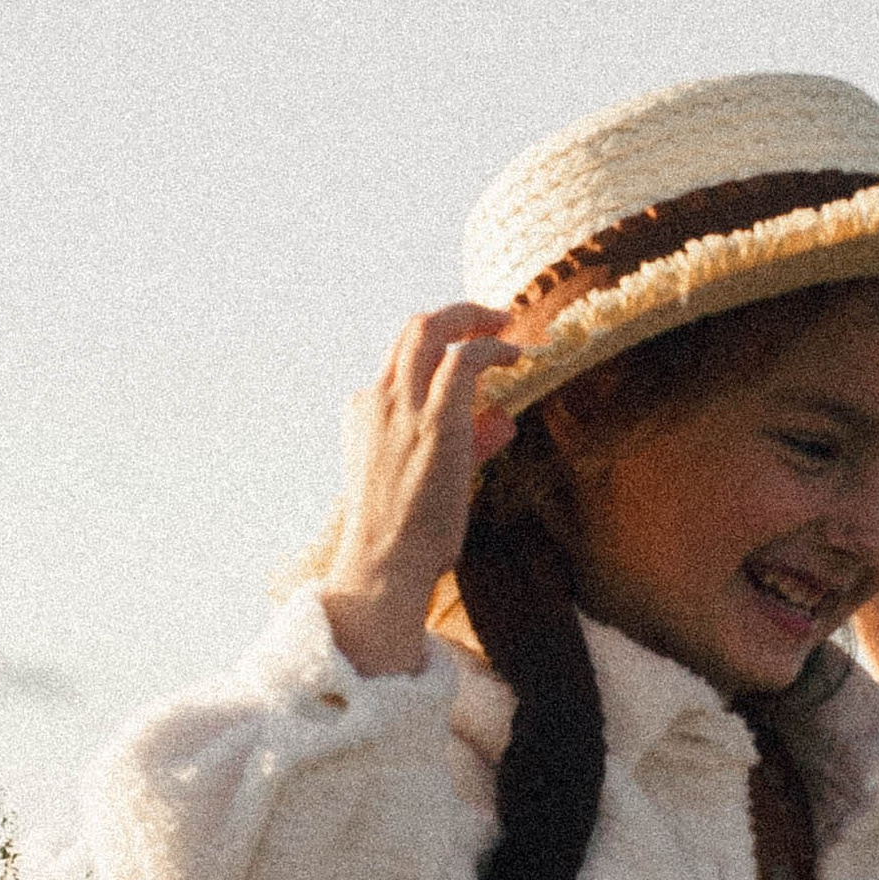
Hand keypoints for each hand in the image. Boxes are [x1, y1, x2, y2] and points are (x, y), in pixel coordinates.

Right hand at [320, 307, 517, 677]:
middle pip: (413, 330)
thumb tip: (503, 421)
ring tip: (506, 325)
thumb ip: (465, 444)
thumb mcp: (427, 480)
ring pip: (430, 330)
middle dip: (455, 315)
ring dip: (473, 318)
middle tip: (491, 319)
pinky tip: (515, 354)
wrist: (384, 564)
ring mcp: (403, 407)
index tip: (471, 357)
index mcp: (363, 413)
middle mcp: (377, 400)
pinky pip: (464, 360)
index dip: (438, 351)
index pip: (398, 362)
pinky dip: (491, 347)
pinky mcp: (435, 421)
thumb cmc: (406, 537)